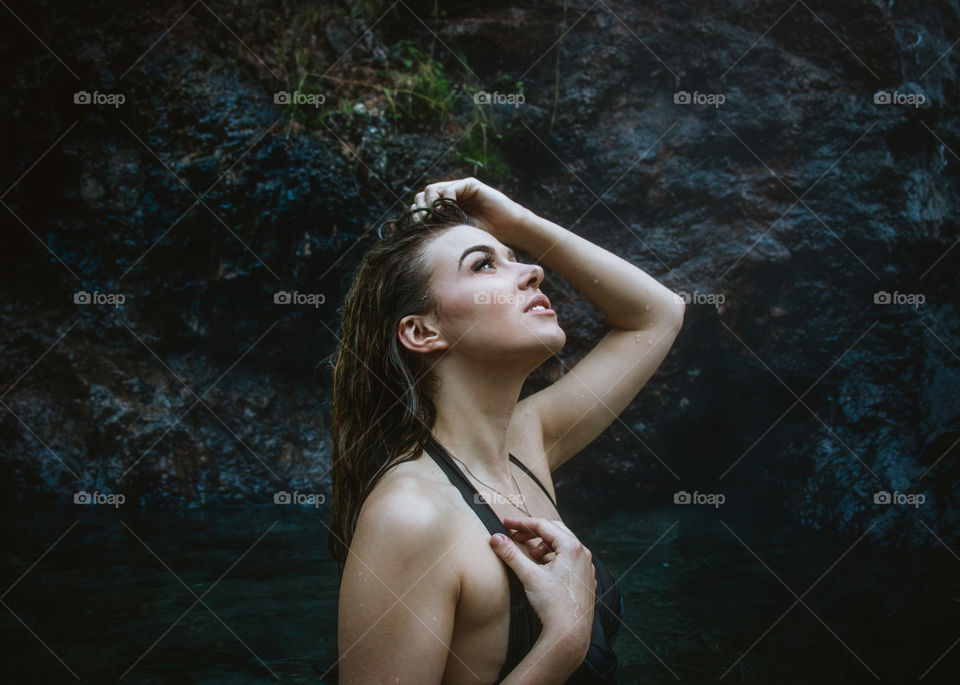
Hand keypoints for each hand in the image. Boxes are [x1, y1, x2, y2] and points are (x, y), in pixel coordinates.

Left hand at [410, 177, 536, 243]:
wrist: (508, 230)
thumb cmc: (484, 237)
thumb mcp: (455, 236)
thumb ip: (438, 232)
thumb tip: (415, 238)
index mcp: (442, 209)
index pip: (419, 207)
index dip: (415, 216)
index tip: (418, 230)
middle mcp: (448, 197)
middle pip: (422, 196)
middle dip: (420, 210)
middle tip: (425, 224)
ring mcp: (458, 189)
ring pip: (432, 190)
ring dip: (430, 203)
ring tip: (437, 217)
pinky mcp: (469, 185)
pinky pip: (450, 188)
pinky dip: (447, 199)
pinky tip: (452, 212)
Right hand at [489, 516, 596, 655]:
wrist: (570, 634)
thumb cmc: (552, 604)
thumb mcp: (529, 576)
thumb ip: (511, 554)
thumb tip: (495, 538)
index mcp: (571, 547)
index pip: (542, 525)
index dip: (521, 523)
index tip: (505, 523)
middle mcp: (583, 553)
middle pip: (555, 531)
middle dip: (533, 532)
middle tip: (515, 537)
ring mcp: (587, 567)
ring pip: (563, 546)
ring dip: (544, 546)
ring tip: (530, 556)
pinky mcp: (586, 579)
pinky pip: (570, 560)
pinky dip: (554, 558)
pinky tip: (544, 569)